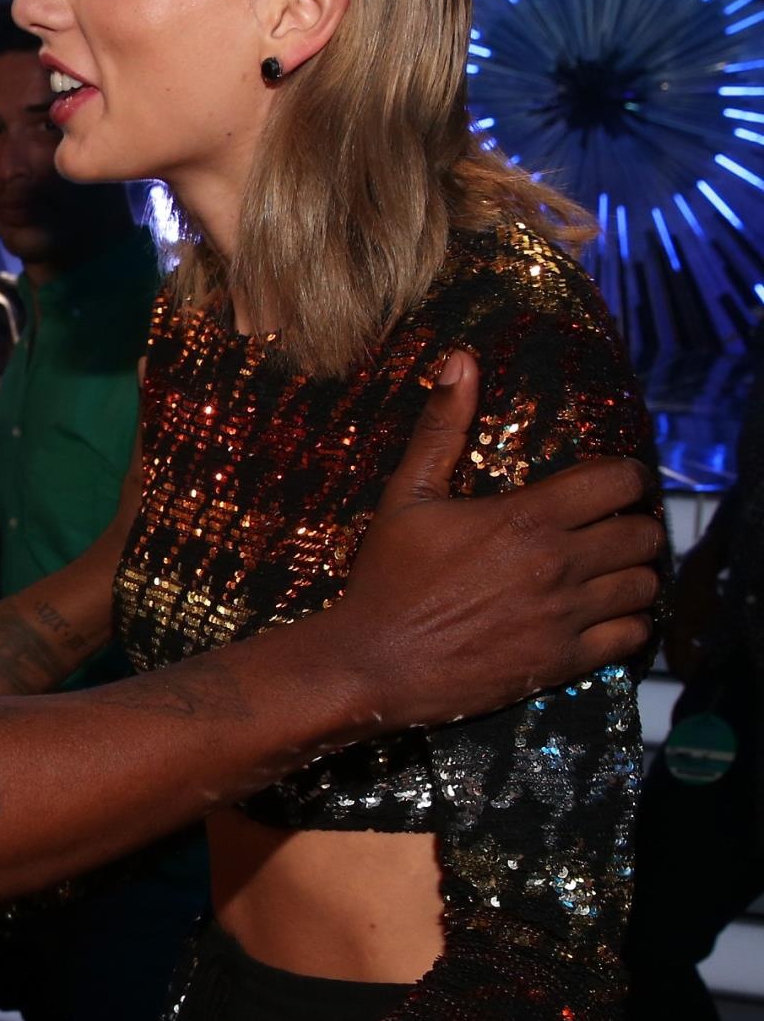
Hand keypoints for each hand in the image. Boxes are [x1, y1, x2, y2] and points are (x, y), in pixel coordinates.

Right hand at [333, 349, 660, 731]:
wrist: (375, 661)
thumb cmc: (389, 576)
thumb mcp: (407, 495)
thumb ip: (441, 427)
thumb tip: (461, 359)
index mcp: (527, 517)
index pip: (618, 480)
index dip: (626, 474)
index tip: (612, 480)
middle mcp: (558, 564)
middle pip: (642, 533)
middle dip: (632, 521)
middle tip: (609, 523)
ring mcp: (567, 616)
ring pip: (645, 584)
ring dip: (634, 571)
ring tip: (609, 566)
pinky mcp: (566, 660)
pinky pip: (633, 636)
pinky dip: (629, 621)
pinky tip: (603, 612)